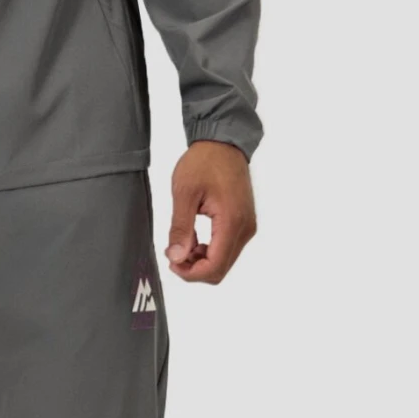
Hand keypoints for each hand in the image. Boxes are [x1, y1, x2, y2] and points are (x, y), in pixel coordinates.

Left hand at [164, 141, 256, 285]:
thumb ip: (180, 228)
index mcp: (232, 222)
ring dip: (200, 261)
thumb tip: (176, 258)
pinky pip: (227, 249)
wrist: (223, 143)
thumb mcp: (184, 193)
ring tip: (180, 242)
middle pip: (220, 269)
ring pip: (223, 262)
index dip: (190, 273)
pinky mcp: (244, 224)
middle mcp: (245, 229)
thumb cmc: (204, 162)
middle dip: (194, 269)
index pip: (214, 266)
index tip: (171, 261)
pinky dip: (208, 251)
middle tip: (172, 252)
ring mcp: (247, 227)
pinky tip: (192, 238)